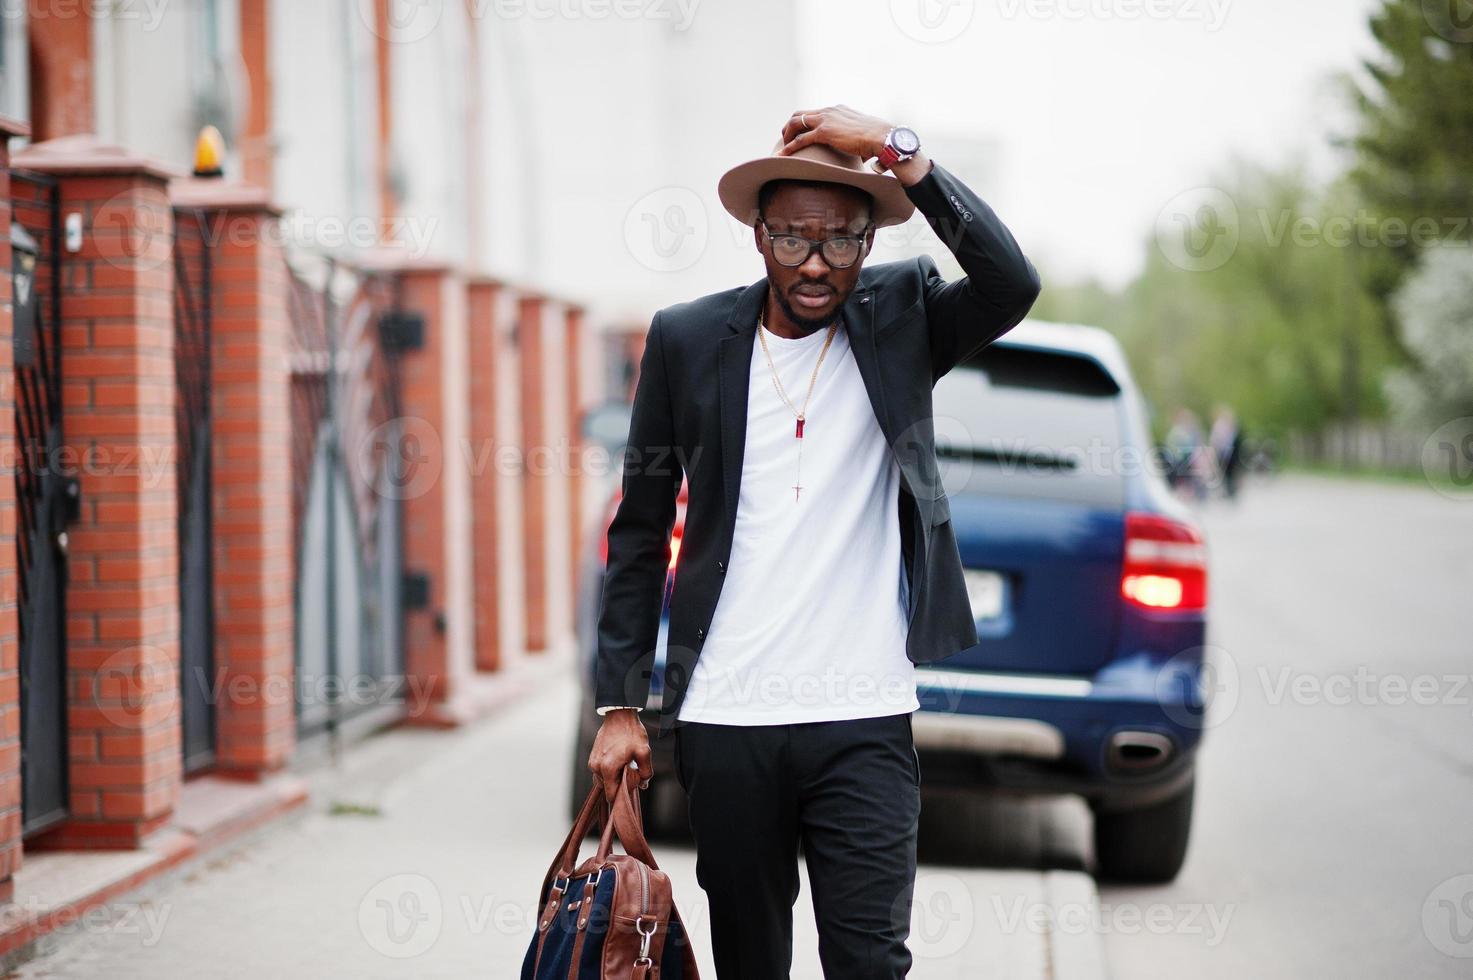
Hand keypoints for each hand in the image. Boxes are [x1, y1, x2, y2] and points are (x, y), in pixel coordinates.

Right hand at [588, 708, 651, 800]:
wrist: (619, 715)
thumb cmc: (631, 732)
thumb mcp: (644, 752)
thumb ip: (646, 772)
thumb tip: (643, 785)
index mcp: (607, 769)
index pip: (611, 795)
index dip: (623, 795)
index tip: (632, 786)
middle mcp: (596, 767)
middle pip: (607, 788)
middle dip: (620, 785)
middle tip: (631, 771)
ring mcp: (592, 762)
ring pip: (604, 780)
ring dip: (615, 777)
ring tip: (626, 764)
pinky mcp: (592, 757)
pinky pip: (601, 772)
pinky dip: (610, 771)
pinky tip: (620, 760)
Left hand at [777, 105, 932, 186]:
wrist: (883, 138)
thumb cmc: (879, 140)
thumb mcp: (864, 135)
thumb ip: (857, 139)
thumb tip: (862, 154)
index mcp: (838, 110)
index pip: (815, 113)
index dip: (804, 123)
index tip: (799, 134)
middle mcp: (830, 111)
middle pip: (800, 114)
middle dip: (790, 126)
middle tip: (786, 139)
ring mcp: (826, 119)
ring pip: (796, 122)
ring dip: (786, 135)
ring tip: (782, 148)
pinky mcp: (825, 132)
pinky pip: (801, 139)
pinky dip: (790, 147)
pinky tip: (783, 155)